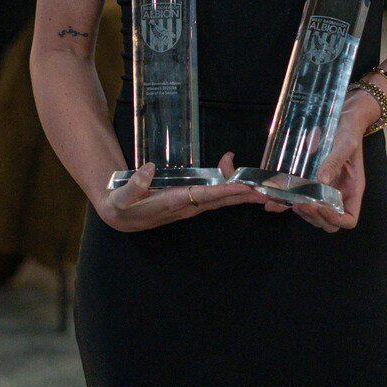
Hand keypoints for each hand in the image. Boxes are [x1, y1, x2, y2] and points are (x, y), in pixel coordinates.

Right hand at [100, 152, 264, 232]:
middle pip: (220, 200)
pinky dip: (228, 185)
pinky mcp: (189, 202)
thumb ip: (135, 184)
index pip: (204, 196)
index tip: (244, 187)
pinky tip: (236, 175)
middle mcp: (186, 207)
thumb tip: (149, 168)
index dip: (225, 190)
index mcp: (172, 203)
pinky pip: (213, 195)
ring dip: (240, 191)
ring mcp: (189, 206)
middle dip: (244, 195)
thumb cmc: (121, 205)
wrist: (120, 217)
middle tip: (267, 189)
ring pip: (220, 198)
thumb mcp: (122, 197)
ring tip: (260, 183)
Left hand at [262, 89, 377, 231]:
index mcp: (352, 190)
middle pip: (327, 222)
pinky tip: (272, 202)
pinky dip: (285, 204)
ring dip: (299, 212)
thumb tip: (322, 180)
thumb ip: (334, 161)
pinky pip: (297, 199)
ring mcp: (322, 191)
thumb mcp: (345, 144)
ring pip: (311, 214)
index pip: (349, 219)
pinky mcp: (308, 184)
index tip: (322, 208)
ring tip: (286, 202)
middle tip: (302, 204)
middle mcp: (337, 194)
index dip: (336, 219)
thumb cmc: (349, 132)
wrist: (342, 119)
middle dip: (314, 216)